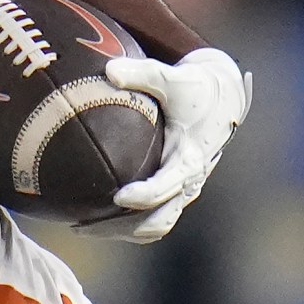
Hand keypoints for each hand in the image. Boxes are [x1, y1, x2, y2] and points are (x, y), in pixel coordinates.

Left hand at [79, 48, 249, 243]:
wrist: (221, 100)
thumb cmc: (194, 88)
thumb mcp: (172, 77)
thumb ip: (142, 74)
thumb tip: (109, 70)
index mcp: (188, 159)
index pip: (165, 187)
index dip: (142, 196)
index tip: (116, 197)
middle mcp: (188, 182)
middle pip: (156, 220)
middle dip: (119, 227)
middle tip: (82, 226)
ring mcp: (182, 191)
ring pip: (154, 226)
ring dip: (120, 232)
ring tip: (82, 228)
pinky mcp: (175, 192)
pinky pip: (154, 219)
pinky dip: (128, 227)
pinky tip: (97, 220)